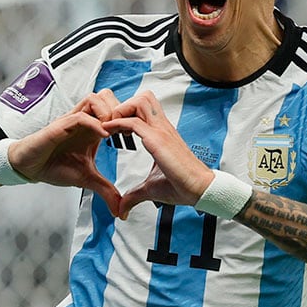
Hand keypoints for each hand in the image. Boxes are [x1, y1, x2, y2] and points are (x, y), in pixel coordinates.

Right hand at [8, 90, 122, 214]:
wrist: (29, 167)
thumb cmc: (55, 166)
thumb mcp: (86, 179)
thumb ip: (105, 190)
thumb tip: (120, 210)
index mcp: (94, 129)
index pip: (115, 108)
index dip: (128, 117)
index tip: (138, 134)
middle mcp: (84, 121)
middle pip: (108, 96)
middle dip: (121, 109)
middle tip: (128, 129)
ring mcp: (71, 121)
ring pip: (95, 98)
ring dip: (108, 112)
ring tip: (115, 132)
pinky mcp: (59, 126)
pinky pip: (80, 115)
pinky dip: (94, 122)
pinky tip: (104, 136)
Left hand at [102, 90, 213, 219]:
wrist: (199, 190)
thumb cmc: (180, 187)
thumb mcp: (151, 189)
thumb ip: (134, 195)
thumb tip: (122, 209)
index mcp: (162, 134)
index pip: (144, 108)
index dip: (127, 113)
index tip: (114, 129)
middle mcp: (162, 128)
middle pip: (142, 97)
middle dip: (123, 105)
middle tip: (112, 124)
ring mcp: (161, 131)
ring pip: (138, 101)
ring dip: (121, 110)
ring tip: (110, 127)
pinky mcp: (158, 140)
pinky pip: (133, 122)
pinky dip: (117, 123)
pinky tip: (107, 132)